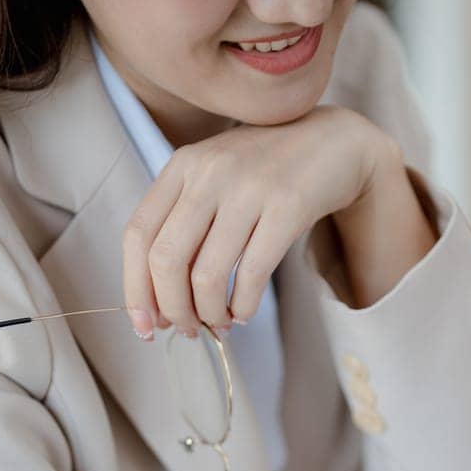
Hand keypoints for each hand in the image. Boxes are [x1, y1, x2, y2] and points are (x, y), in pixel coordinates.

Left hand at [121, 106, 407, 337]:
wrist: (335, 141)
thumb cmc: (267, 171)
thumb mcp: (215, 179)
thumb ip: (184, 224)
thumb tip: (160, 301)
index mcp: (183, 166)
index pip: (138, 235)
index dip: (135, 289)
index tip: (145, 325)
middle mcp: (209, 172)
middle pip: (165, 260)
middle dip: (172, 309)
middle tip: (188, 329)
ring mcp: (248, 187)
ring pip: (206, 275)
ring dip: (209, 313)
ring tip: (219, 323)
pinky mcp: (287, 206)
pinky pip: (251, 274)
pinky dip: (242, 306)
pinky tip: (244, 312)